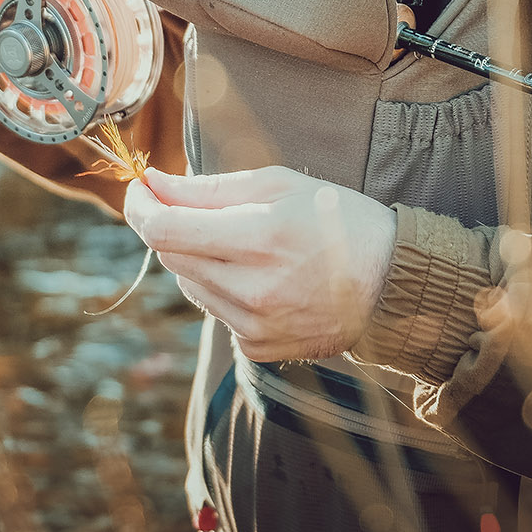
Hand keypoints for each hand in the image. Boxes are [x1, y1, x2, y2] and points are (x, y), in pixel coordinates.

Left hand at [124, 166, 396, 361]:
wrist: (392, 283)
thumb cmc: (339, 219)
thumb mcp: (280, 184)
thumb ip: (208, 188)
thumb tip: (152, 184)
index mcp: (260, 237)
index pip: (165, 230)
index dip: (140, 207)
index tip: (139, 190)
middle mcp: (253, 288)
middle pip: (171, 257)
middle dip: (172, 226)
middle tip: (196, 207)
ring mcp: (255, 324)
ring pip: (189, 284)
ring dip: (199, 258)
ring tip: (244, 243)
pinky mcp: (258, 347)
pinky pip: (215, 311)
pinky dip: (223, 289)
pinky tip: (262, 277)